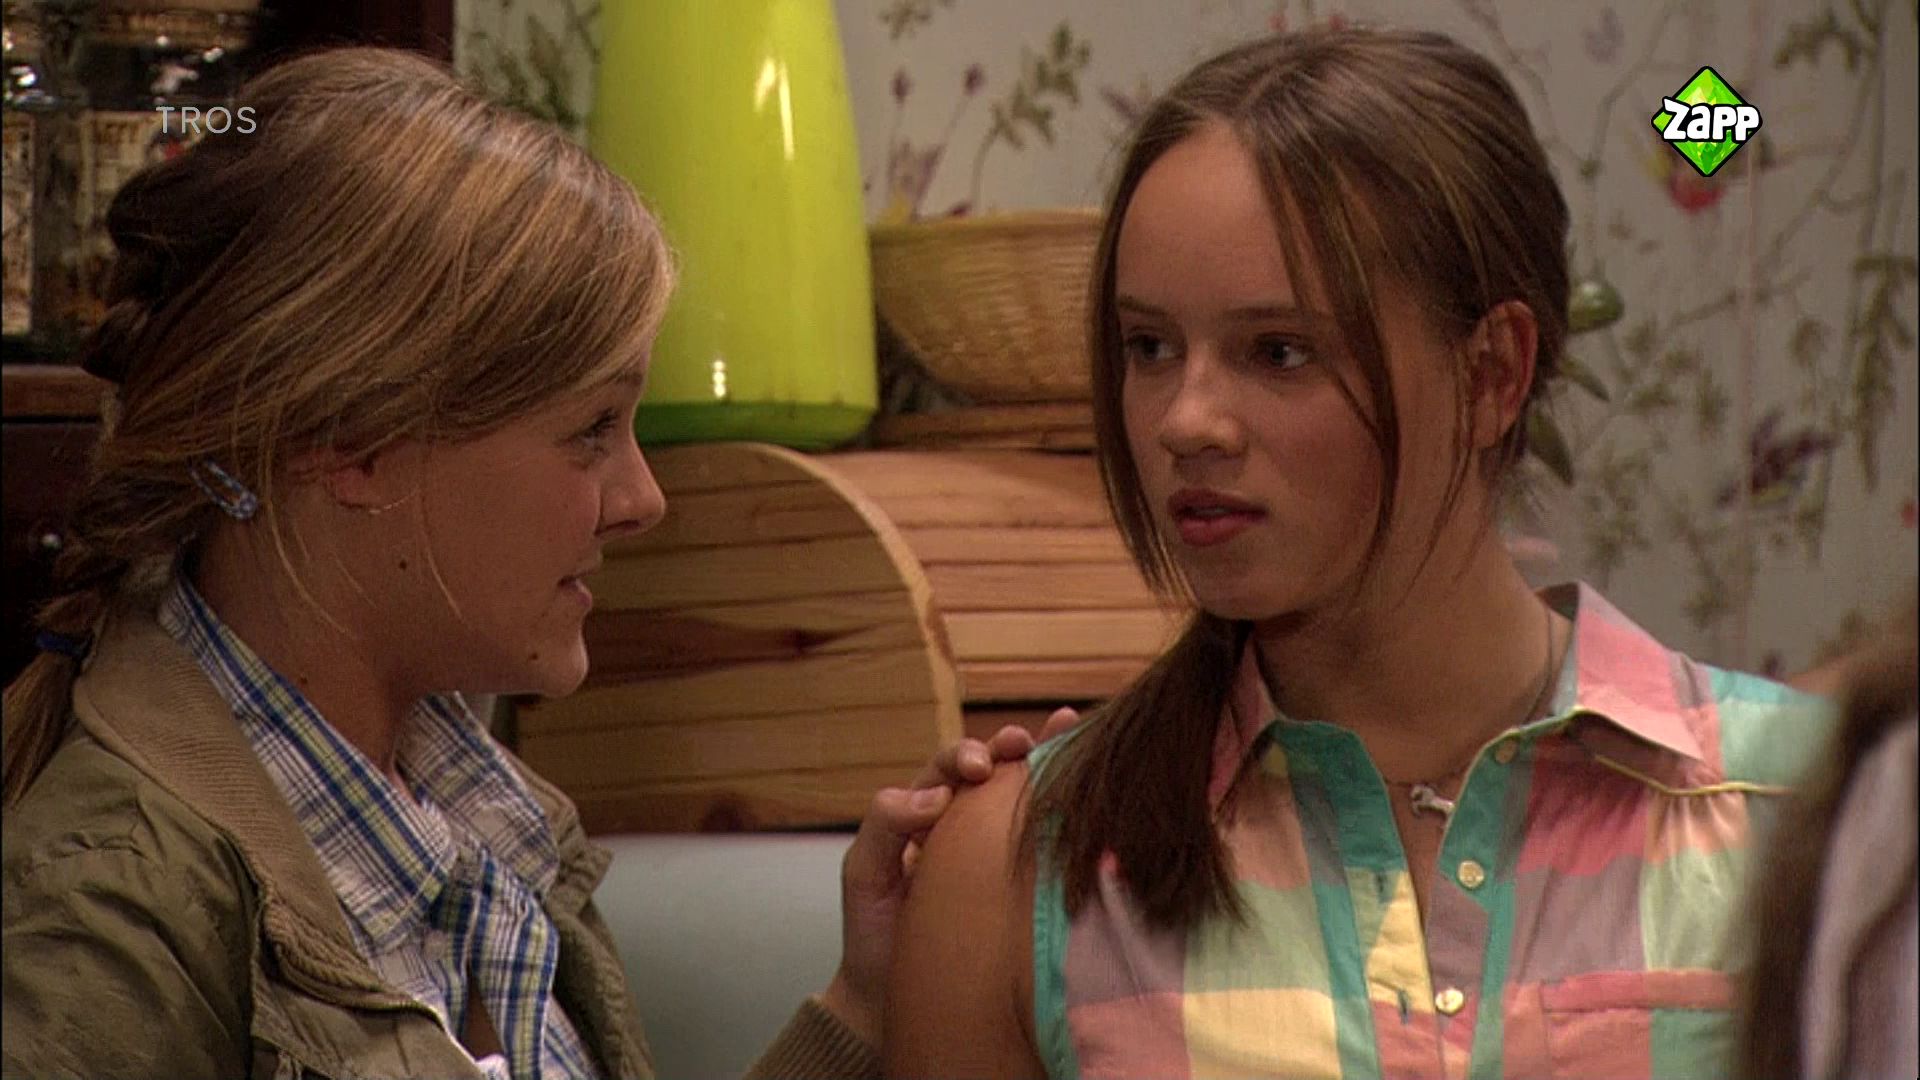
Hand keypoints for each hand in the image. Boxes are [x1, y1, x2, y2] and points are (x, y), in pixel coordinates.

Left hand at [819, 707, 1081, 1045]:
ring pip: (1022, 797)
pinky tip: (1087, 789)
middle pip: (994, 770)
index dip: (965, 755)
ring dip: (1045, 761)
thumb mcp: (863, 872)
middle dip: (1011, 748)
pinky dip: (1064, 810)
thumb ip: (884, 824)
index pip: (948, 768)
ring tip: (1068, 730)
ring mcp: (996, 852)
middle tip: (1023, 744)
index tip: (978, 768)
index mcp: (925, 812)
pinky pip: (1041, 840)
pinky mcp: (1021, 884)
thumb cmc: (874, 932)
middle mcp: (964, 824)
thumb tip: (936, 796)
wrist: (891, 997)